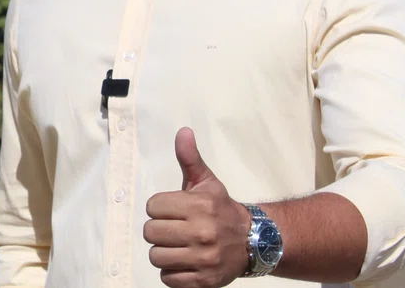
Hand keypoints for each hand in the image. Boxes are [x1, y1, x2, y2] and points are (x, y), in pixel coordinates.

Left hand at [142, 127, 251, 287]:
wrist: (254, 242)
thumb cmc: (221, 209)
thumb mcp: (207, 182)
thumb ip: (190, 158)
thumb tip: (183, 132)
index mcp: (199, 206)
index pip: (152, 207)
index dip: (160, 208)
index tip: (173, 211)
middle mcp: (202, 233)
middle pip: (150, 232)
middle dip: (159, 230)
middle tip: (175, 229)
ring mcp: (203, 259)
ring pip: (156, 257)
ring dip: (164, 252)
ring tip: (179, 246)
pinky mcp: (203, 280)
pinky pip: (168, 279)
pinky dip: (172, 273)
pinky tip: (185, 261)